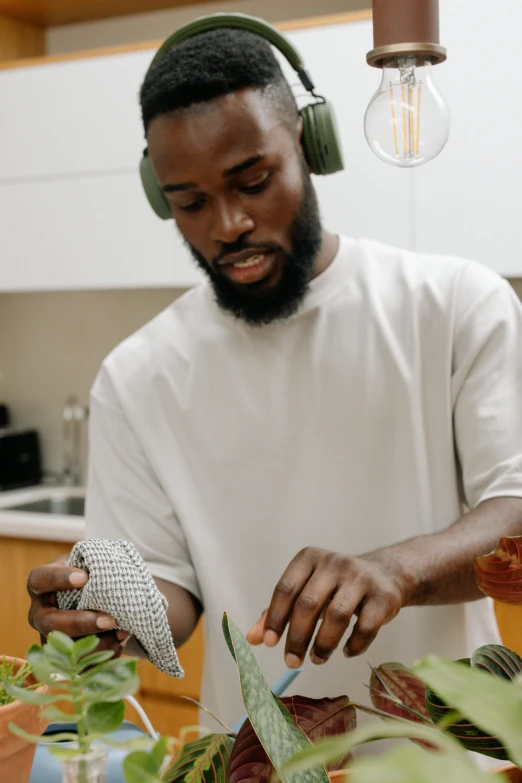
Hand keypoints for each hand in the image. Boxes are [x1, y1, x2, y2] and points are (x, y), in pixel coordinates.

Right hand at [27, 555, 129, 655]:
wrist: (96, 598)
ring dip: (98, 643)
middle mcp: (39, 614)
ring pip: (66, 649)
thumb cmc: (90, 575)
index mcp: (40, 586)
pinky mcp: (63, 658)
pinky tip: (120, 644)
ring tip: (123, 633)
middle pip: (50, 623)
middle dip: (81, 623)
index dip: (59, 578)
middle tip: (109, 620)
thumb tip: (111, 574)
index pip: (40, 579)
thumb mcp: (88, 565)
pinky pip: (81, 665)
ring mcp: (49, 639)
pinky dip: (104, 656)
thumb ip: (94, 566)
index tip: (84, 577)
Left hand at [246, 547, 412, 666]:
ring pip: (337, 616)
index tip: (269, 643)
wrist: (384, 574)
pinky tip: (347, 652)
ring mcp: (360, 577)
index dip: (275, 617)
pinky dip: (354, 645)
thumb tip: (252, 639)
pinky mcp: (383, 596)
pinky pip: (366, 627)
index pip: (286, 588)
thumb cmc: (335, 586)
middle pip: (309, 603)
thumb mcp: (305, 591)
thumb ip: (277, 612)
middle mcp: (334, 563)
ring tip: (317, 659)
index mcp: (309, 558)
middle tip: (291, 662)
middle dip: (297, 637)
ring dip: (324, 644)